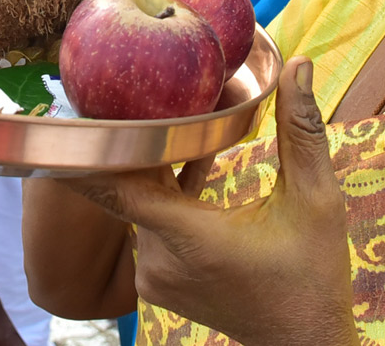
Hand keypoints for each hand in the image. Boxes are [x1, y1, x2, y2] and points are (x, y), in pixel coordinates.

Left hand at [59, 58, 358, 345]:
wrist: (304, 342)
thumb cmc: (313, 274)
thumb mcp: (317, 199)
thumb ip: (303, 131)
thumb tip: (299, 66)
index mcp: (191, 238)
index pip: (117, 189)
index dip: (87, 154)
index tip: (67, 118)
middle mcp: (160, 259)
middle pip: (132, 184)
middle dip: (138, 139)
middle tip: (140, 86)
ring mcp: (155, 275)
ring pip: (142, 202)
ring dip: (156, 166)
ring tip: (166, 110)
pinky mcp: (157, 282)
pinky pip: (149, 222)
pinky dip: (164, 193)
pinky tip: (185, 158)